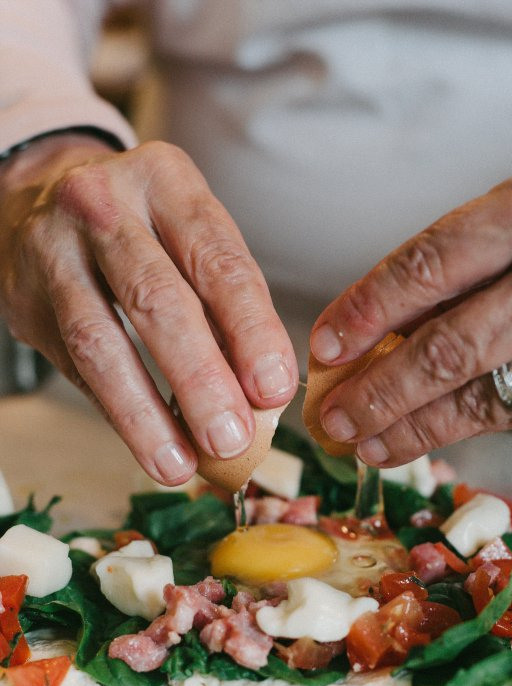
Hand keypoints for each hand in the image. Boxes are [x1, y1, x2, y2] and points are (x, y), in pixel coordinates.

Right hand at [0, 135, 296, 483]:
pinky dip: (119, 414)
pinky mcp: (26, 301)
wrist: (39, 196)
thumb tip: (264, 395)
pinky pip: (76, 368)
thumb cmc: (148, 229)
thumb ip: (231, 305)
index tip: (273, 388)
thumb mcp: (195, 237)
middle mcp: (102, 206)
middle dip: (200, 379)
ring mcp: (52, 251)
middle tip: (234, 438)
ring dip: (147, 414)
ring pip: (101, 342)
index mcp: (166, 182)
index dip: (251, 330)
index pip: (218, 262)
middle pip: (157, 301)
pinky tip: (153, 447)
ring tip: (183, 464)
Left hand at [309, 158, 511, 467]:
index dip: (369, 310)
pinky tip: (429, 438)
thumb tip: (372, 333)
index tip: (326, 343)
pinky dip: (469, 429)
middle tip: (333, 416)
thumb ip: (461, 262)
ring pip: (486, 396)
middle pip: (454, 346)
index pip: (434, 265)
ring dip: (415, 426)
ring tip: (366, 441)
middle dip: (381, 390)